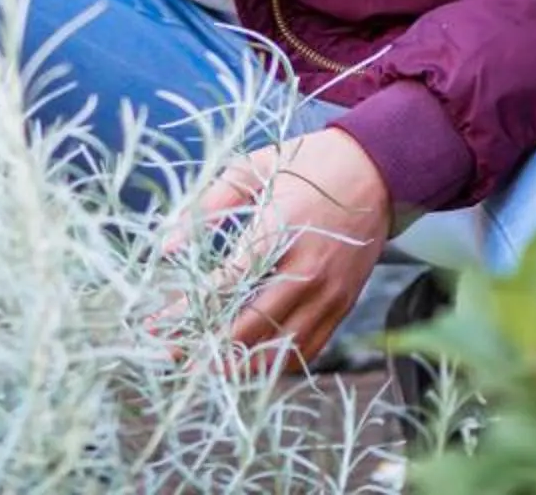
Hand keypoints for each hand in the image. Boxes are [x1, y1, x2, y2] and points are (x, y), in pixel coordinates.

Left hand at [180, 127, 392, 372]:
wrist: (378, 168)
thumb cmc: (309, 164)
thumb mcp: (254, 168)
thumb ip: (208, 205)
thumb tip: (167, 244)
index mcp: (280, 231)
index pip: (226, 284)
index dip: (188, 309)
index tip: (156, 325)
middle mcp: (307, 268)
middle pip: (252, 324)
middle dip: (208, 347)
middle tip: (174, 358)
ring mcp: (329, 291)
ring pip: (281, 345)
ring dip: (243, 363)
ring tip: (207, 371)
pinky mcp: (344, 303)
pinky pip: (310, 346)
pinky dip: (280, 362)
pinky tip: (252, 365)